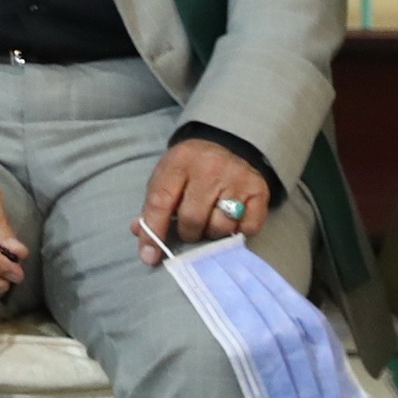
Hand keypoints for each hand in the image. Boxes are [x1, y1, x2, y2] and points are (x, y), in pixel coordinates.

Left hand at [134, 137, 268, 264]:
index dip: (153, 232)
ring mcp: (236, 179)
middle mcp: (209, 169)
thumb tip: (138, 231)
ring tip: (211, 220)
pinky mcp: (259, 190)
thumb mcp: (168, 174)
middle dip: (188, 232)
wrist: (229, 141)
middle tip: (190, 228)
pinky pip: (247, 228)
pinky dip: (238, 231)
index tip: (149, 256)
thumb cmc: (192, 165)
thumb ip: (154, 204)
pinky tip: (232, 218)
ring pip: (220, 227)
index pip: (161, 202)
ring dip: (213, 232)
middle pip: (192, 219)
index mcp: (179, 163)